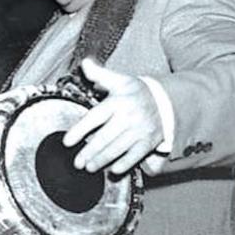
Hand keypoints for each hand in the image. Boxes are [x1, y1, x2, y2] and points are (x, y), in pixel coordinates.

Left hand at [63, 58, 163, 174]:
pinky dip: (124, 164)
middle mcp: (129, 117)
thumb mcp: (120, 80)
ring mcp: (140, 130)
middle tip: (77, 162)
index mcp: (118, 101)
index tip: (67, 142)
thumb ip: (100, 74)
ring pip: (117, 149)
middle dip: (89, 152)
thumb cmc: (137, 92)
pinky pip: (135, 155)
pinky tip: (113, 170)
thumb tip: (84, 64)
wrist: (167, 101)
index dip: (80, 130)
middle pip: (105, 137)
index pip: (95, 117)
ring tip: (89, 167)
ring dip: (102, 160)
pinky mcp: (149, 141)